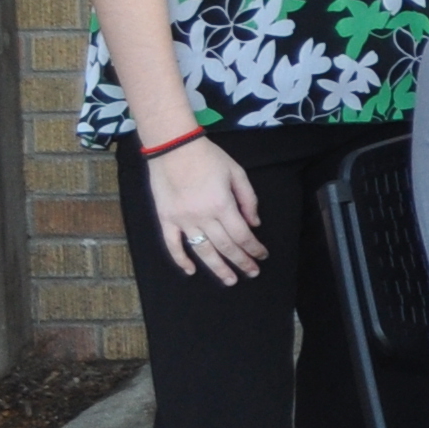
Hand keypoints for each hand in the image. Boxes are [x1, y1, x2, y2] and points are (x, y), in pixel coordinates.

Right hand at [146, 138, 264, 282]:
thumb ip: (248, 200)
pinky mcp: (166, 219)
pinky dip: (181, 260)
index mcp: (222, 205)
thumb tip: (254, 224)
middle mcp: (203, 216)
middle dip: (241, 262)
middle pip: (225, 247)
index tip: (262, 256)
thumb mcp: (237, 173)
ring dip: (217, 268)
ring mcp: (182, 220)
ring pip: (202, 251)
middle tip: (252, 273)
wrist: (173, 147)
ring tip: (230, 280)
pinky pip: (172, 245)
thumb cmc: (208, 157)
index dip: (254, 249)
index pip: (242, 235)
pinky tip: (191, 271)